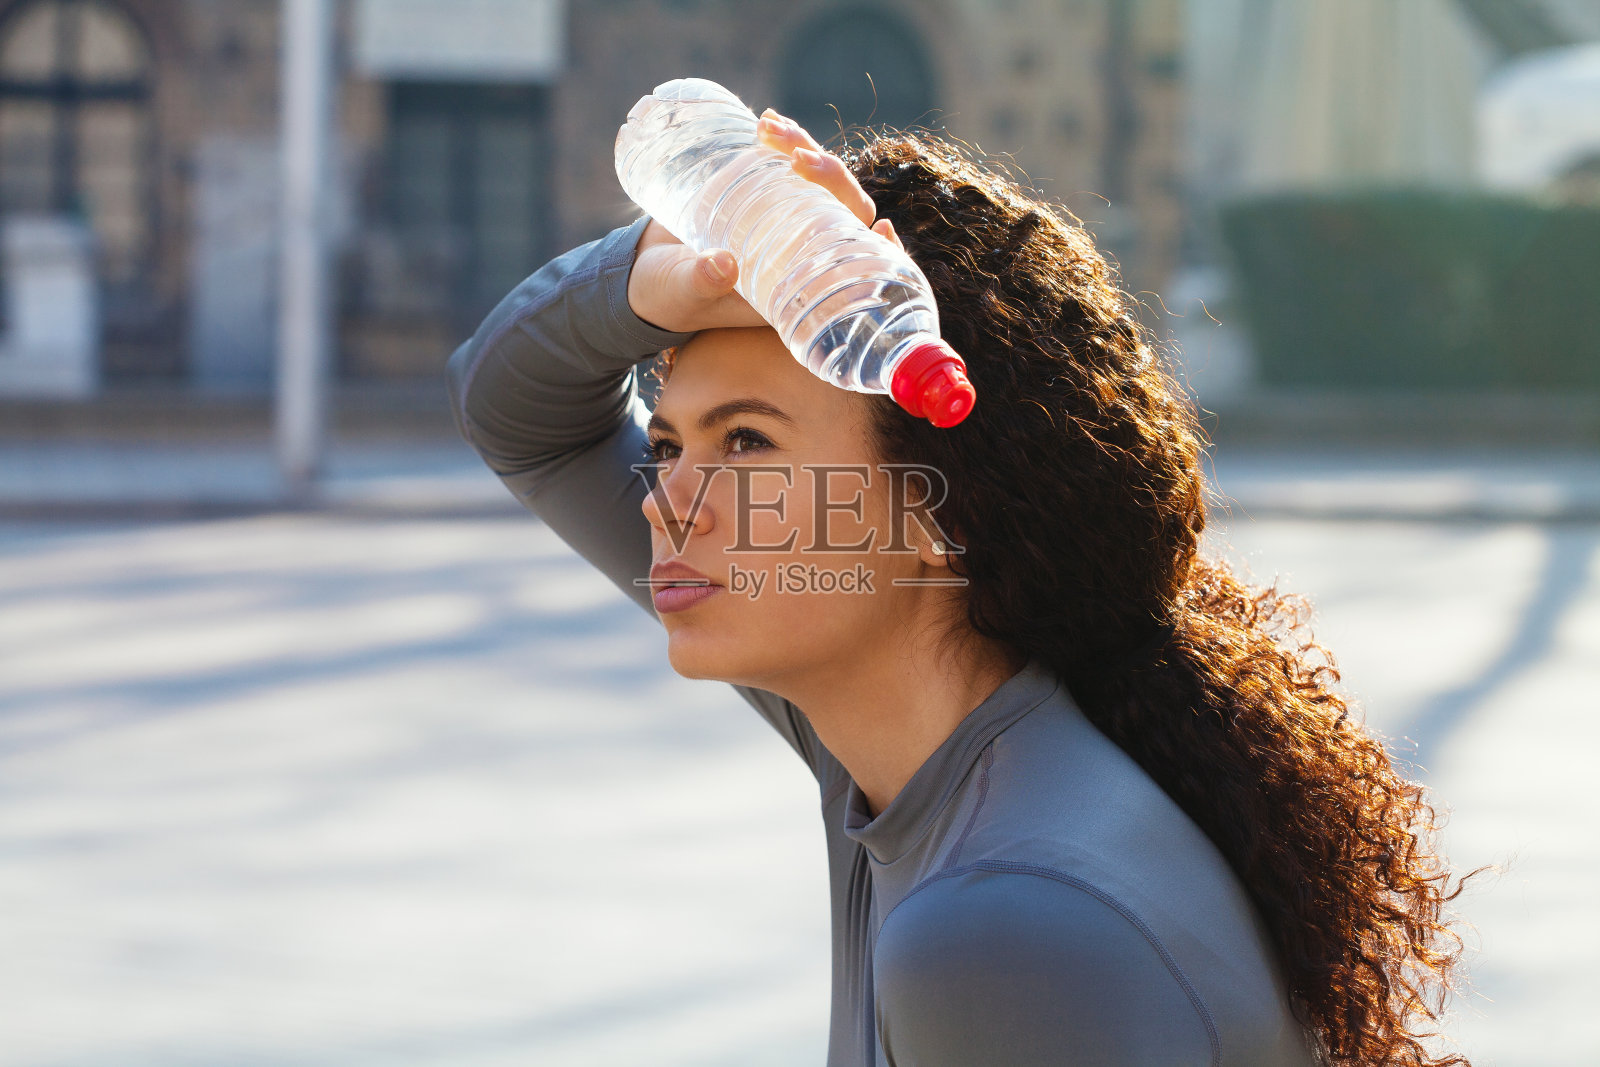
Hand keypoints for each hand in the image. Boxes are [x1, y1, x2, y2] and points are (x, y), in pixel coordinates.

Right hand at [626, 109, 903, 333]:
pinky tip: (768, 122)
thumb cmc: (667, 296)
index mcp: (799, 286)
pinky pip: (790, 166)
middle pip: (844, 212)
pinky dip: (784, 142)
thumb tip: (723, 266)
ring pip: (819, 182)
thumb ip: (702, 282)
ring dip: (806, 148)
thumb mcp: (683, 292)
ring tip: (770, 128)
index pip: (855, 266)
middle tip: (798, 156)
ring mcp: (785, 219)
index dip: (879, 250)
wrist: (641, 270)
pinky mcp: (764, 193)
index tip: (883, 227)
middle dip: (833, 178)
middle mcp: (801, 252)